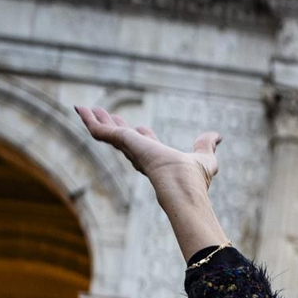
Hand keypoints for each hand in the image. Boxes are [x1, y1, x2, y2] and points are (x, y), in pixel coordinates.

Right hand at [74, 106, 219, 193]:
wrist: (182, 188)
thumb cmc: (194, 181)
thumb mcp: (205, 158)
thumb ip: (207, 146)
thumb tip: (218, 136)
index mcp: (160, 159)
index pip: (149, 146)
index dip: (146, 137)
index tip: (143, 129)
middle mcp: (143, 156)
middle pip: (125, 139)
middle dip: (116, 127)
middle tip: (106, 116)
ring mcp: (131, 150)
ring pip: (109, 133)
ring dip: (98, 121)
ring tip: (84, 109)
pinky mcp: (124, 142)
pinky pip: (102, 131)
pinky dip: (90, 120)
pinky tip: (79, 108)